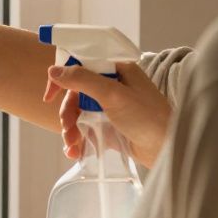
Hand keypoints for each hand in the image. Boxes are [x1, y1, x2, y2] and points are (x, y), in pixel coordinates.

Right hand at [42, 61, 171, 167]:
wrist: (167, 149)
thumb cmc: (148, 118)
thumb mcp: (113, 95)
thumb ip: (83, 80)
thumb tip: (54, 71)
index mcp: (116, 70)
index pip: (81, 65)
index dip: (62, 78)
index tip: (50, 95)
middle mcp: (112, 86)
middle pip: (75, 93)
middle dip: (67, 112)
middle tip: (67, 128)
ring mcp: (110, 107)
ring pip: (77, 112)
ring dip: (70, 129)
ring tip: (72, 145)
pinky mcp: (109, 126)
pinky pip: (84, 128)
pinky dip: (77, 139)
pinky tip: (74, 151)